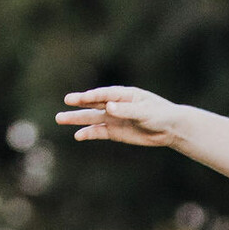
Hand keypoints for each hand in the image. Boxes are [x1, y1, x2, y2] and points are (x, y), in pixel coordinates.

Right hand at [57, 85, 184, 146]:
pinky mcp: (115, 132)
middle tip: (65, 103)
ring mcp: (114, 119)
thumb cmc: (159, 114)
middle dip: (79, 104)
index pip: (103, 94)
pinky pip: (99, 132)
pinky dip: (89, 134)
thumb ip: (127, 110)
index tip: (79, 99)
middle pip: (93, 104)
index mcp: (123, 95)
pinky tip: (77, 135)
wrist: (169, 128)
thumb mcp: (145, 112)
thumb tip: (108, 107)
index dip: (91, 96)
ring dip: (77, 119)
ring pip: (92, 118)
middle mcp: (115, 105)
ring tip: (60, 119)